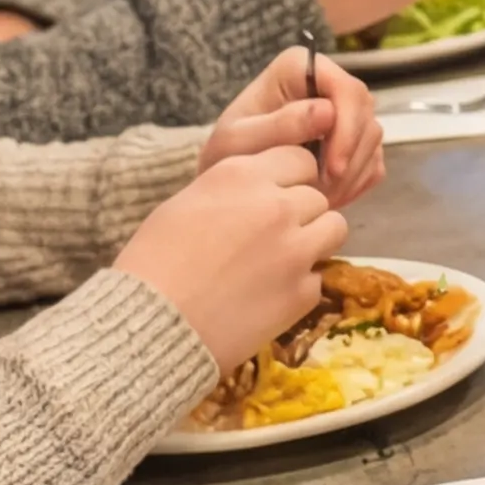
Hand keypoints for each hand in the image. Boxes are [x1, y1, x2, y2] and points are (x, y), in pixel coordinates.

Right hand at [118, 143, 339, 370]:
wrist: (151, 325)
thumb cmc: (153, 263)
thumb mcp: (187, 203)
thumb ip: (234, 190)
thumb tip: (260, 190)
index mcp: (242, 176)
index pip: (299, 159)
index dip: (291, 178)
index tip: (276, 196)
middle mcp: (276, 206)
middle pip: (316, 196)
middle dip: (301, 212)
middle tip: (272, 237)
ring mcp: (295, 249)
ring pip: (333, 228)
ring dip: (314, 241)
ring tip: (281, 261)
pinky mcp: (302, 292)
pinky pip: (318, 277)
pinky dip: (301, 284)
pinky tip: (267, 296)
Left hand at [201, 43, 384, 210]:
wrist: (232, 181)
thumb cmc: (226, 155)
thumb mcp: (240, 141)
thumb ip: (279, 125)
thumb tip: (327, 111)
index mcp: (298, 68)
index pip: (345, 89)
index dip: (347, 127)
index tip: (332, 168)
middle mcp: (326, 82)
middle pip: (364, 112)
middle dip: (350, 156)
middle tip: (324, 193)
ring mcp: (343, 110)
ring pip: (371, 136)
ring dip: (351, 173)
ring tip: (319, 198)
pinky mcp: (352, 138)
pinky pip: (372, 159)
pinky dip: (355, 182)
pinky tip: (327, 196)